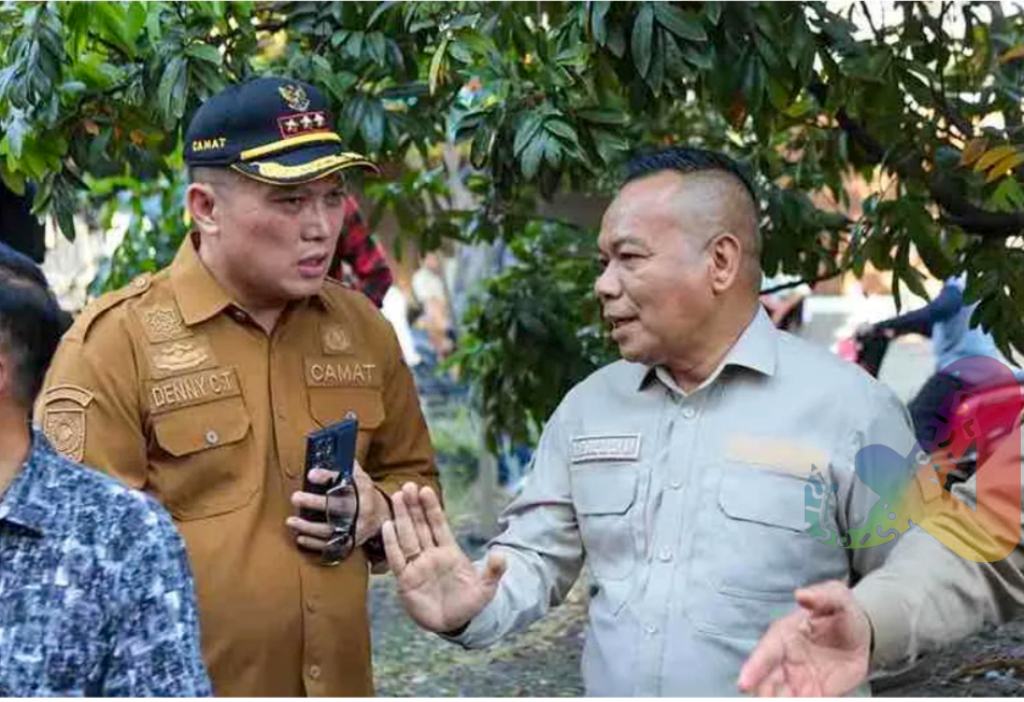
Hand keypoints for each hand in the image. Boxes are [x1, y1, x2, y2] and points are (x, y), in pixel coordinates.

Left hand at [287, 461, 390, 554]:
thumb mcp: (361, 477)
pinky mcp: (351, 542)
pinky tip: (300, 537)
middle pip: (338, 507)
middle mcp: (362, 509)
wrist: (383, 517)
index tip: (311, 474)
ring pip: (331, 529)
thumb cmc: (364, 493)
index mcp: (364, 490)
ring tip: (291, 521)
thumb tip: (331, 450)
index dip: (328, 477)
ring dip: (309, 526)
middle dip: (315, 503)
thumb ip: (347, 467)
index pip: (346, 481)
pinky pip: (331, 546)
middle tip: (296, 497)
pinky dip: (314, 543)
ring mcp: (357, 528)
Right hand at [382, 482, 505, 633]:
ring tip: (397, 497)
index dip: (432, 508)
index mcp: (450, 552)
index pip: (439, 525)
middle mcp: (431, 555)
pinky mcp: (406, 580)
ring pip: (407, 537)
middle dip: (414, 506)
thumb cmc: (470, 603)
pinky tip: (387, 525)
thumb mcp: (486, 588)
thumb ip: (493, 571)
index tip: (426, 489)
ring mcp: (417, 566)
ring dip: (402, 518)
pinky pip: (397, 558)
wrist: (455, 624)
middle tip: (408, 485)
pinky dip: (391, 543)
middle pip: (420, 526)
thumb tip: (503, 555)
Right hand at [737, 581, 872, 696]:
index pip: (766, 652)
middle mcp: (785, 659)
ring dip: (777, 700)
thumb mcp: (838, 598)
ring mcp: (798, 679)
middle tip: (765, 700)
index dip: (754, 668)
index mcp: (785, 634)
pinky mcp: (814, 694)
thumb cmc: (843, 612)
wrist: (862, 634)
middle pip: (766, 681)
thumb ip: (823, 596)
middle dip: (762, 694)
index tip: (744, 683)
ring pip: (779, 696)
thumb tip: (802, 594)